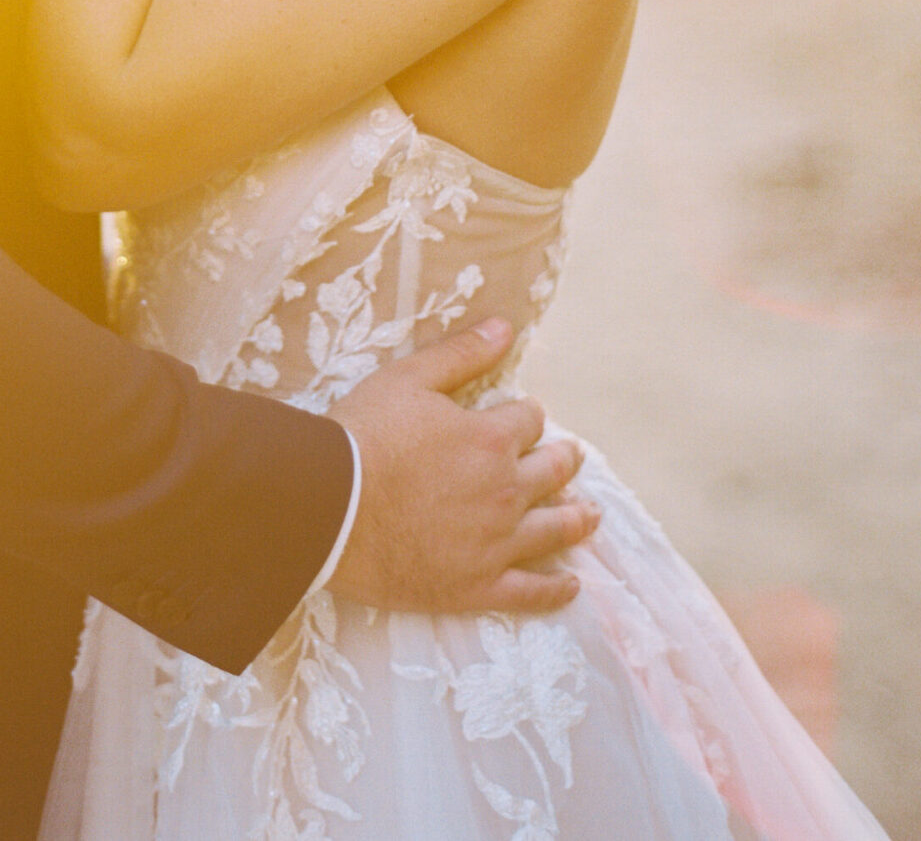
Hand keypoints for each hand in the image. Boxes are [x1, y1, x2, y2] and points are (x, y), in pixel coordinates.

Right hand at [328, 317, 597, 615]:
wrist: (329, 505)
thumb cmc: (364, 435)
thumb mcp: (409, 378)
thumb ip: (462, 354)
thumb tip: (505, 327)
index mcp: (491, 438)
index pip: (528, 420)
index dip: (528, 414)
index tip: (527, 415)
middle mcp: (505, 491)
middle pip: (550, 472)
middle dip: (563, 460)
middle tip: (572, 457)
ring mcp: (495, 544)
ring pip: (553, 530)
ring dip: (576, 520)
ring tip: (590, 515)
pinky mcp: (477, 587)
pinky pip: (530, 593)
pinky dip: (555, 590)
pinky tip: (570, 585)